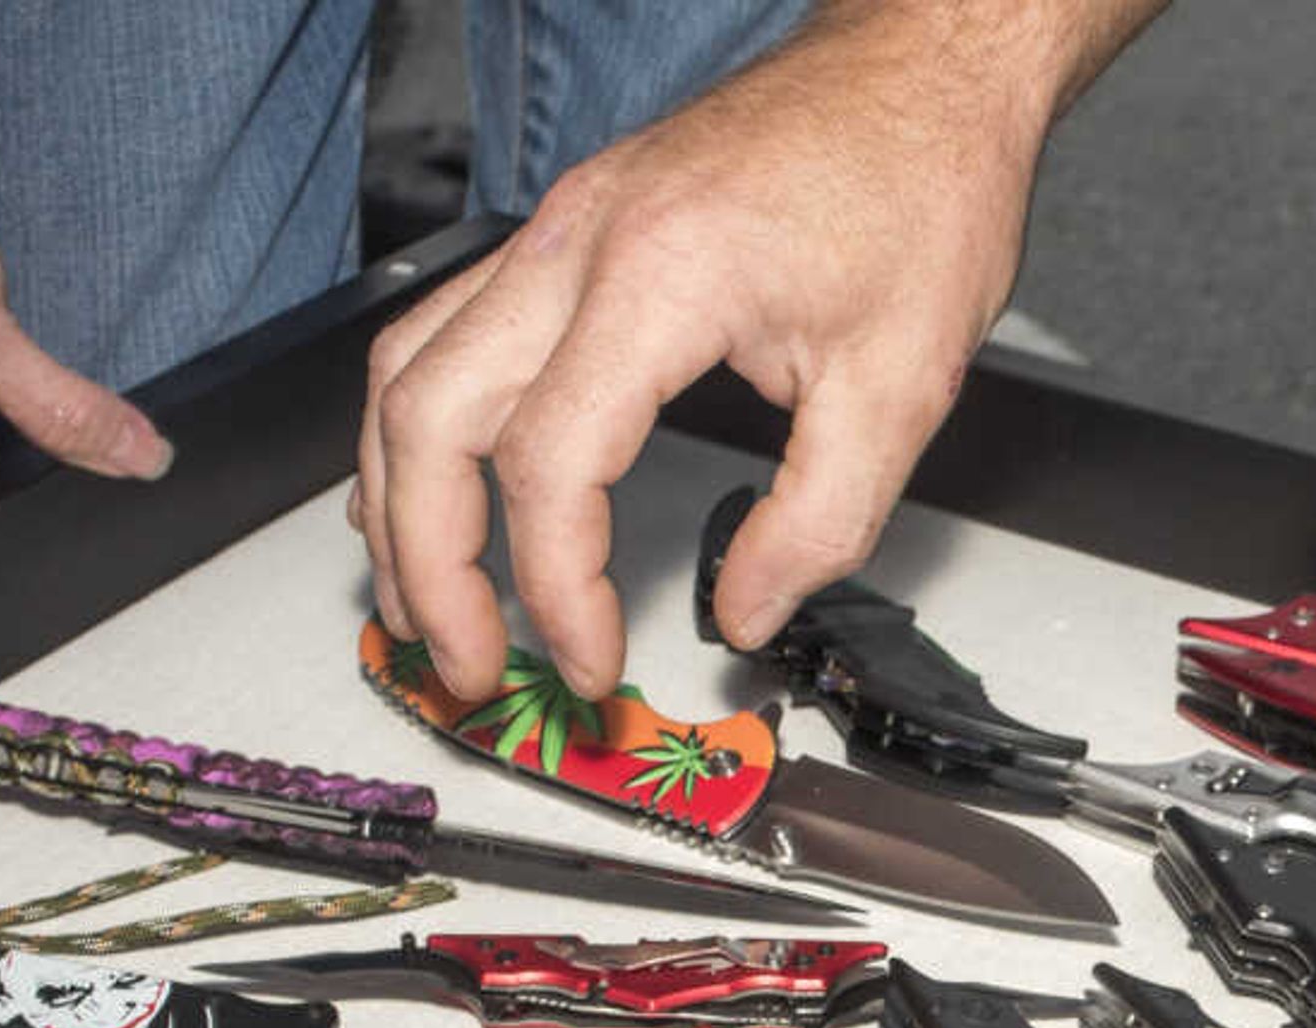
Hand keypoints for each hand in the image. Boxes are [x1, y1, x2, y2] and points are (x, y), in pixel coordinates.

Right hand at [356, 2, 1144, 700]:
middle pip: (428, 418)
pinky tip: (428, 497)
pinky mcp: (563, 229)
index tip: (592, 663)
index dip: (556, 588)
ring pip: (407, 370)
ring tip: (427, 610)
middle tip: (471, 671)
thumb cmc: (917, 187)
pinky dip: (417, 429)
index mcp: (660, 275)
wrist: (920, 68)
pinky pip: (440, 331)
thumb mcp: (902, 384)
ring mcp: (557, 226)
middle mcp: (578, 239)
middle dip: (430, 566)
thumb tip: (743, 615)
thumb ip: (818, 523)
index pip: (549, 463)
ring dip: (396, 502)